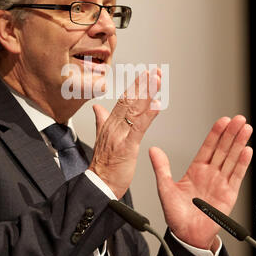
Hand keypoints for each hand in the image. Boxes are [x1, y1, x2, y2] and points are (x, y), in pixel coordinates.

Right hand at [89, 69, 161, 198]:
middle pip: (129, 100)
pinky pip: (138, 128)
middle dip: (143, 84)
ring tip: (157, 80)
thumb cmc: (103, 165)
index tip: (146, 74)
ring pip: (134, 109)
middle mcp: (113, 126)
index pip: (123, 99)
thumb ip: (101, 120)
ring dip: (147, 93)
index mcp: (109, 123)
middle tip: (156, 71)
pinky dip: (148, 115)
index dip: (136, 86)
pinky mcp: (126, 147)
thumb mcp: (102, 138)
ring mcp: (120, 135)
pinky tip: (156, 104)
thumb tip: (97, 107)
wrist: (98, 185)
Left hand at [149, 115, 252, 249]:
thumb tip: (153, 150)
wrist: (185, 235)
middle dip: (231, 133)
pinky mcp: (229, 194)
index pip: (208, 147)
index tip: (222, 121)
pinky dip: (242, 163)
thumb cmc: (176, 215)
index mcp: (196, 170)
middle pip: (223, 149)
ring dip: (239, 143)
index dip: (215, 134)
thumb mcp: (165, 188)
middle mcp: (210, 174)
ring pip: (231, 159)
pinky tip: (247, 151)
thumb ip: (161, 168)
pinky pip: (236, 176)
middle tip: (238, 119)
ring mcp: (221, 183)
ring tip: (245, 129)